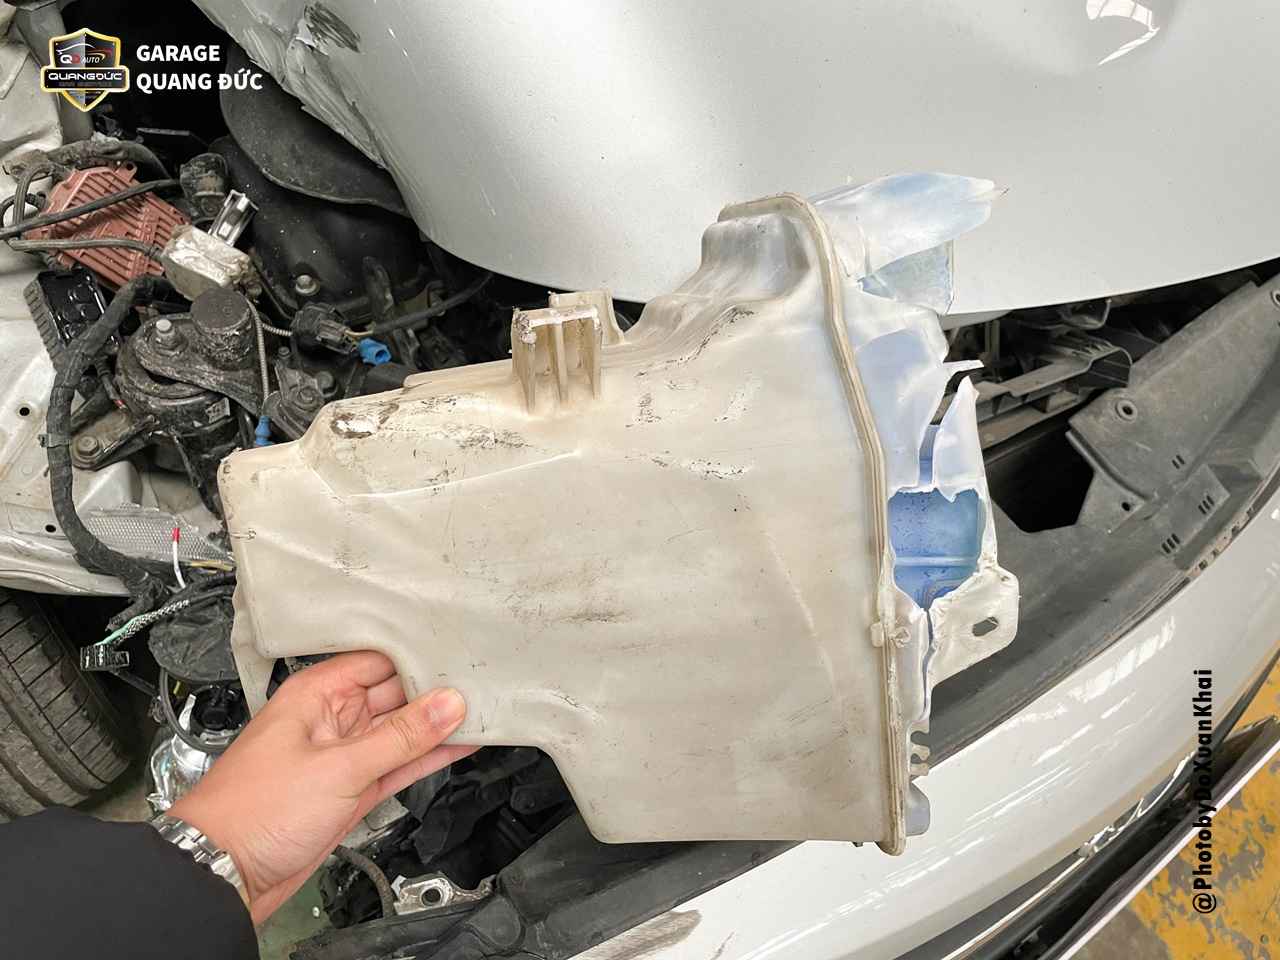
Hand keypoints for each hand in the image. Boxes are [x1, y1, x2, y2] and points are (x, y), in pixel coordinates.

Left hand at [169, 651, 472, 923]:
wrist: (225, 872)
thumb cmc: (253, 811)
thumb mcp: (338, 767)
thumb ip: (400, 737)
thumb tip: (446, 704)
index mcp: (316, 694)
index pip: (378, 660)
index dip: (418, 656)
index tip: (459, 652)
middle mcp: (331, 719)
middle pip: (394, 693)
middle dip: (435, 690)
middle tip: (482, 682)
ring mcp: (343, 755)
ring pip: (401, 731)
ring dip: (437, 726)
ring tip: (482, 710)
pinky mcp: (351, 789)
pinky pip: (398, 764)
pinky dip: (427, 757)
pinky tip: (458, 745)